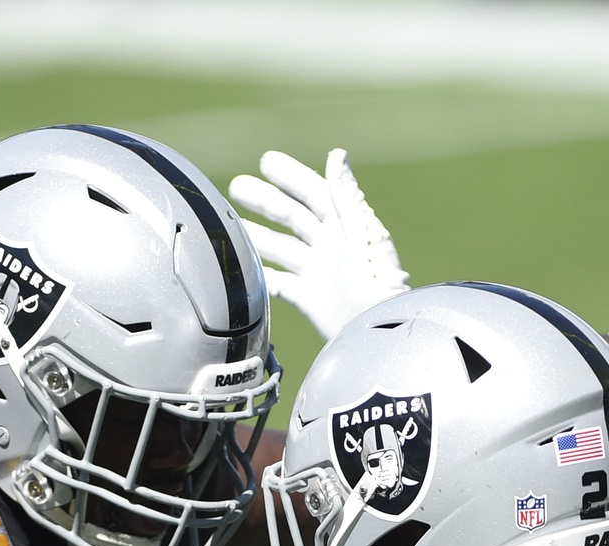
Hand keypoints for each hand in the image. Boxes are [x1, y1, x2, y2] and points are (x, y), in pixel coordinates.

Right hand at [228, 148, 410, 341]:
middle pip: (292, 217)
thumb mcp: (362, 232)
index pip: (315, 194)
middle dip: (265, 201)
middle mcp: (330, 246)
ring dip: (258, 235)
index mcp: (345, 226)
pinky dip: (262, 276)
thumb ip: (345, 195)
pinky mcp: (310, 299)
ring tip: (231, 223)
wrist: (376, 329)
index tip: (266, 162)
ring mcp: (318, 273)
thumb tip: (336, 154)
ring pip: (281, 248)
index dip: (292, 177)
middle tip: (237, 187)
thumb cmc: (377, 280)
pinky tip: (242, 267)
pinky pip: (280, 284)